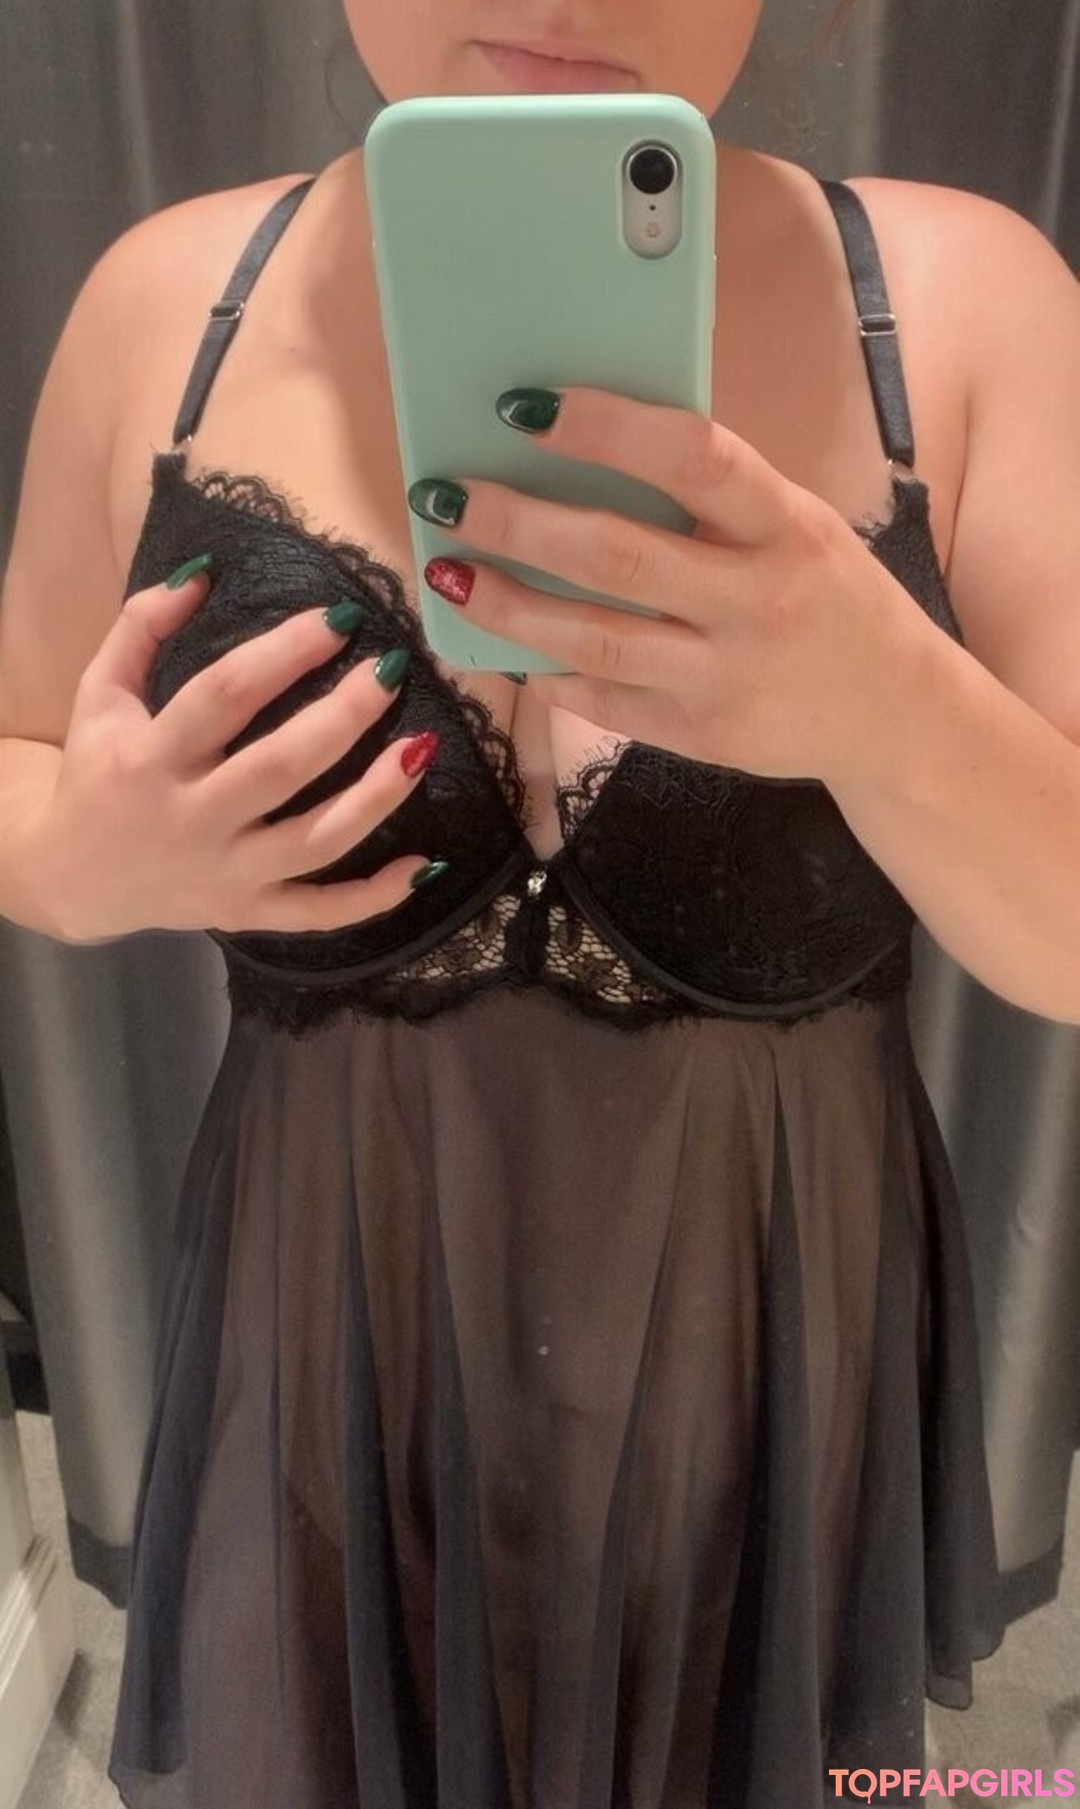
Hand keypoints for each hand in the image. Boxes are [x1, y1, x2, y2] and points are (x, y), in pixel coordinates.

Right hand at [35, 569, 445, 942]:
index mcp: (151, 757)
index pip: (225, 696)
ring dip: (375, 799)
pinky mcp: (249, 914)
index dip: (286, 653)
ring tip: (422, 747)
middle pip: (280, 767)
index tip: (340, 617)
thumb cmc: (99, 773)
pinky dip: (374, 897)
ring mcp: (225, 874)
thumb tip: (201, 571)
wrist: (75, 880)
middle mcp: (191, 819)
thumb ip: (140, 627)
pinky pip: (319, 913)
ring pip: (314, 841)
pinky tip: (424, 863)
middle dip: (344, 716)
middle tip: (390, 670)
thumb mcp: (100, 695)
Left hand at [415, 385, 930, 784]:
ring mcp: (727, 679)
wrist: (896, 717)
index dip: (605, 427)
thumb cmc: (830, 597)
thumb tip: (585, 447)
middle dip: (519, 523)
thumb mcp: (799, 527)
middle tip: (447, 494)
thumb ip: (715, 497)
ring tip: (449, 573)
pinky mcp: (702, 738)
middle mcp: (759, 602)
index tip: (523, 405)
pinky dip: (545, 674)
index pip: (692, 459)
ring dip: (509, 607)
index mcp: (788, 527)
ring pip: (596, 641)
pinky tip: (496, 645)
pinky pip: (605, 704)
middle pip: (620, 556)